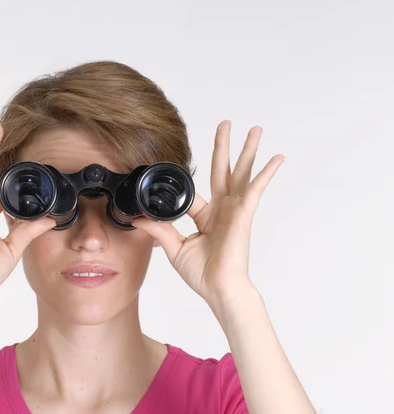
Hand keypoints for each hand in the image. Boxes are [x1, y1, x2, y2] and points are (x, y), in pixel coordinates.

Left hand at [132, 120, 284, 304]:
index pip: (194, 193)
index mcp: (207, 217)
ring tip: (255, 129)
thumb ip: (159, 230)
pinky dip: (267, 173)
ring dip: (248, 150)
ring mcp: (235, 210)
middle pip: (222, 170)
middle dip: (224, 147)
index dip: (182, 184)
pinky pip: (256, 189)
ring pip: (241, 173)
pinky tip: (277, 158)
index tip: (172, 169)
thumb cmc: (203, 274)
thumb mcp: (175, 248)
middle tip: (226, 124)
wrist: (219, 289)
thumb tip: (138, 217)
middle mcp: (223, 209)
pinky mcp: (244, 214)